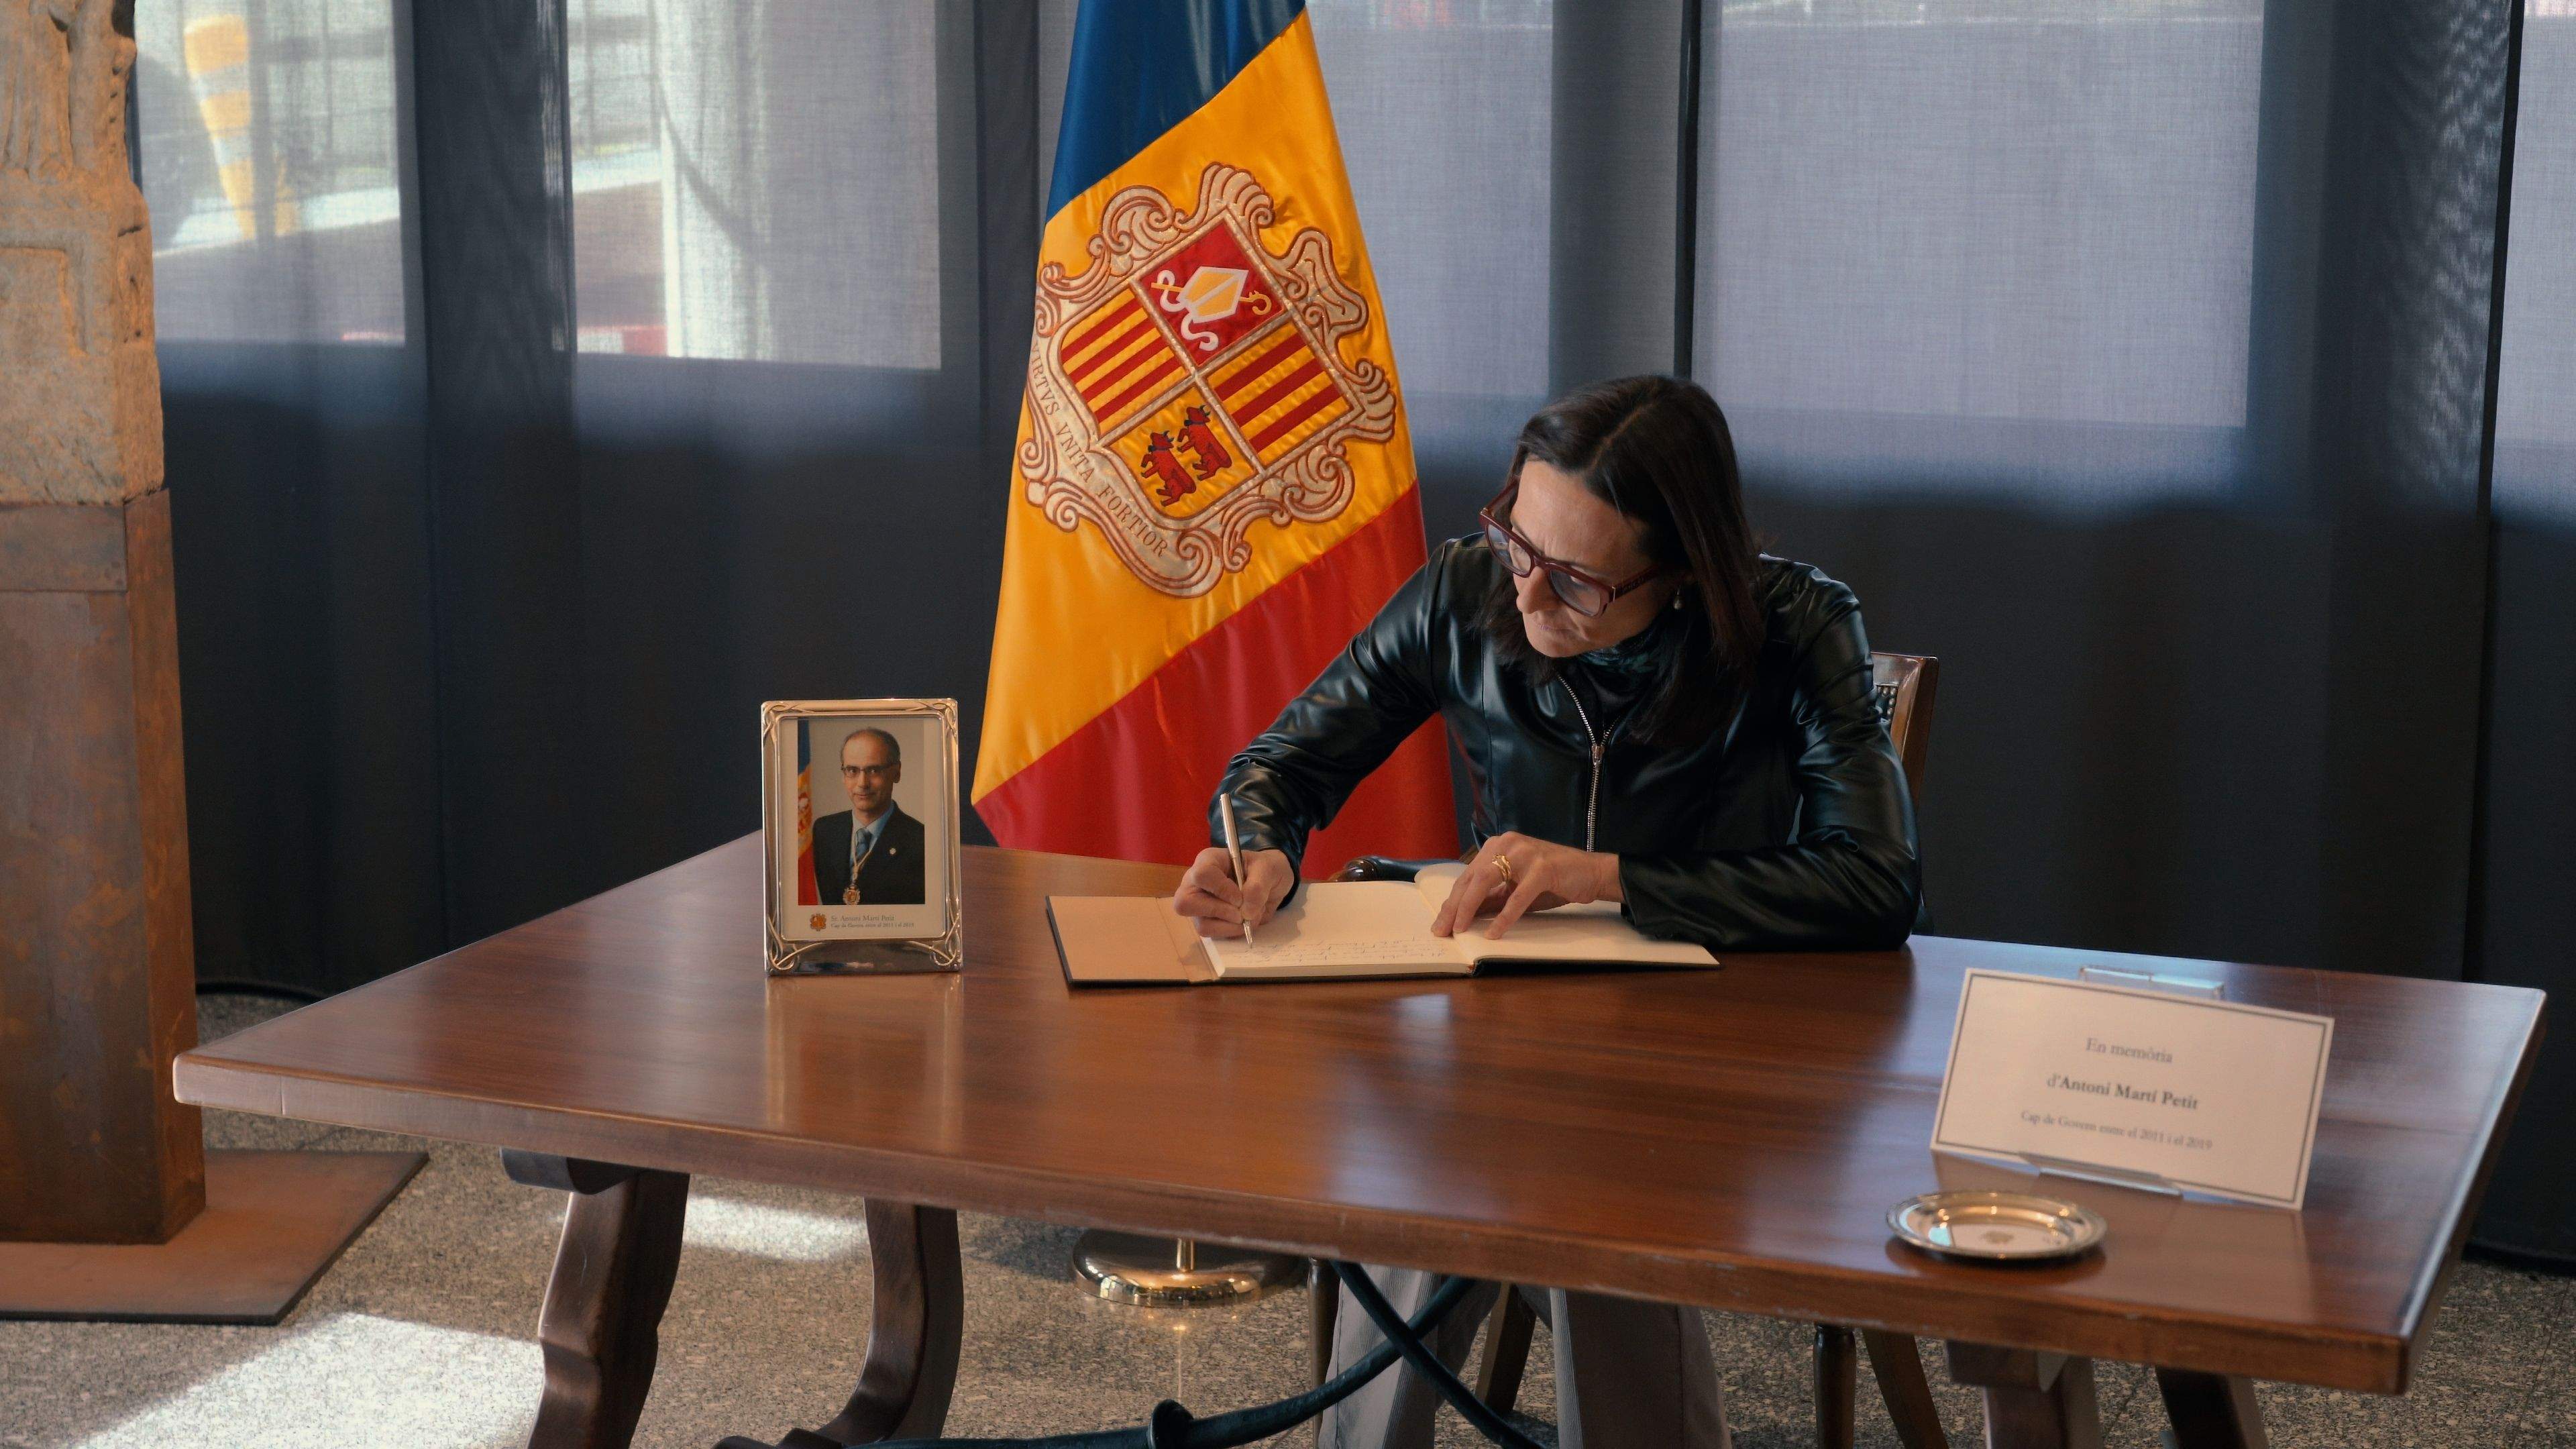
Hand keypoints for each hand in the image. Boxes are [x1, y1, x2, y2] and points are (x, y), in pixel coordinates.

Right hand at [1173, 847, 1294, 938]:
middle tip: (1241, 913)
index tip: (1240, 898)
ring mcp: (1200, 905)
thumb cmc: (1264, 868)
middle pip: (1185, 903)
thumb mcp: (1268, 869)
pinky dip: (1234, 932)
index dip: (1221, 889)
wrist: (1271, 882)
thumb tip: (1246, 912)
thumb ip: (1258, 886)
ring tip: (1250, 915)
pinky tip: (1246, 921)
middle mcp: (1196, 883)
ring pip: (1201, 925)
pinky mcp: (1209, 922)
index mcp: (1208, 861)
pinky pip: (1214, 935)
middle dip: (1218, 912)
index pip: (1202, 875)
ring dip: (1231, 926)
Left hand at [1430, 832, 1621, 939]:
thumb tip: (1463, 916)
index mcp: (1499, 845)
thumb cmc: (1553, 882)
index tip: (1440, 923)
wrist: (1592, 874)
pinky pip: (1516, 897)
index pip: (1468, 875)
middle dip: (1454, 907)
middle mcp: (1508, 844)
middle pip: (1472, 878)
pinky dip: (1504, 917)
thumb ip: (1491, 899)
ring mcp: (1525, 854)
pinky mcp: (1542, 869)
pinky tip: (1493, 933)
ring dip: (1469, 909)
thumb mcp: (1516, 890)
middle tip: (1442, 931)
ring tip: (1460, 930)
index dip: (1452, 901)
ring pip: (1486, 883)